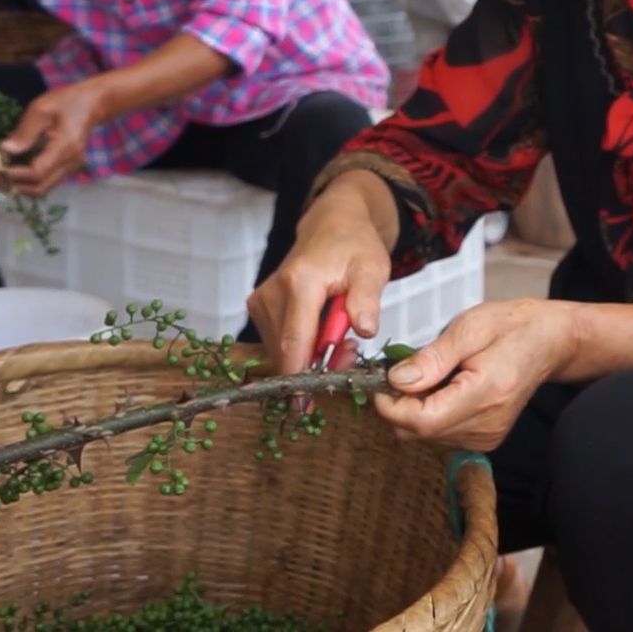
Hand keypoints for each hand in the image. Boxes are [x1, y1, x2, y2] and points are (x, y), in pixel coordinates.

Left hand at [0, 80, 110, 195]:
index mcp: (66, 147)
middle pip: (40, 187)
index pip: (37, 172)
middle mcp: (71, 163)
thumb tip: (4, 151)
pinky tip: (14, 171)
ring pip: (42, 189)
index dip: (13, 174)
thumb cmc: (66, 102)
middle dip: (13, 185)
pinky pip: (46, 182)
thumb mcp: (41, 109)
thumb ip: (24, 132)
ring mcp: (71, 167)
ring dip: (19, 186)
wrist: (93, 104)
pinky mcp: (68, 168)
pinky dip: (27, 182)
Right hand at [248, 180, 394, 374]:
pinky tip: (324, 335)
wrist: (332, 225)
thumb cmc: (355, 246)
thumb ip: (367, 299)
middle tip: (351, 356)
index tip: (304, 406)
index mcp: (300, 282)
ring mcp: (261, 301)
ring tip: (343, 339)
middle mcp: (272, 292)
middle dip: (317, 366)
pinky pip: (279, 341)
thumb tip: (366, 330)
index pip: (295, 341)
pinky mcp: (259, 308)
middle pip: (288, 350)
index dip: (300, 377)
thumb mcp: (373, 267)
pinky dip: (301, 347)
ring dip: (310, 357)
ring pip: (282, 349)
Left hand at [373, 298, 581, 450]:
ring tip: (435, 374)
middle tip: (409, 368)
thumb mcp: (469, 327)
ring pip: (425, 435)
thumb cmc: (512, 326)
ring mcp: (487, 437)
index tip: (383, 377)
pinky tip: (447, 388)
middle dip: (401, 403)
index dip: (391, 403)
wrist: (550, 341)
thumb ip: (431, 358)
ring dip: (417, 407)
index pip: (421, 420)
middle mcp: (487, 425)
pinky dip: (433, 412)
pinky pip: (440, 434)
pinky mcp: (485, 439)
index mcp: (486, 393)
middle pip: (418, 432)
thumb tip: (396, 380)